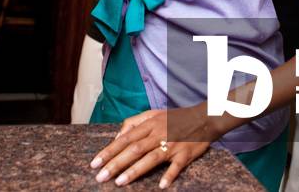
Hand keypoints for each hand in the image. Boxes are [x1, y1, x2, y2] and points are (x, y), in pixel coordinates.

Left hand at [90, 107, 215, 187]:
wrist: (204, 117)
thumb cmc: (175, 118)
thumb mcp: (153, 113)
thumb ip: (134, 122)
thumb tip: (118, 135)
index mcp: (149, 124)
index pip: (125, 138)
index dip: (109, 151)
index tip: (95, 163)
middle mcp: (159, 134)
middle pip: (134, 149)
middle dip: (116, 163)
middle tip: (101, 177)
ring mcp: (172, 145)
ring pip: (151, 158)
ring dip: (135, 170)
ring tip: (120, 182)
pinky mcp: (186, 154)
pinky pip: (177, 166)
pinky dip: (170, 175)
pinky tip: (162, 185)